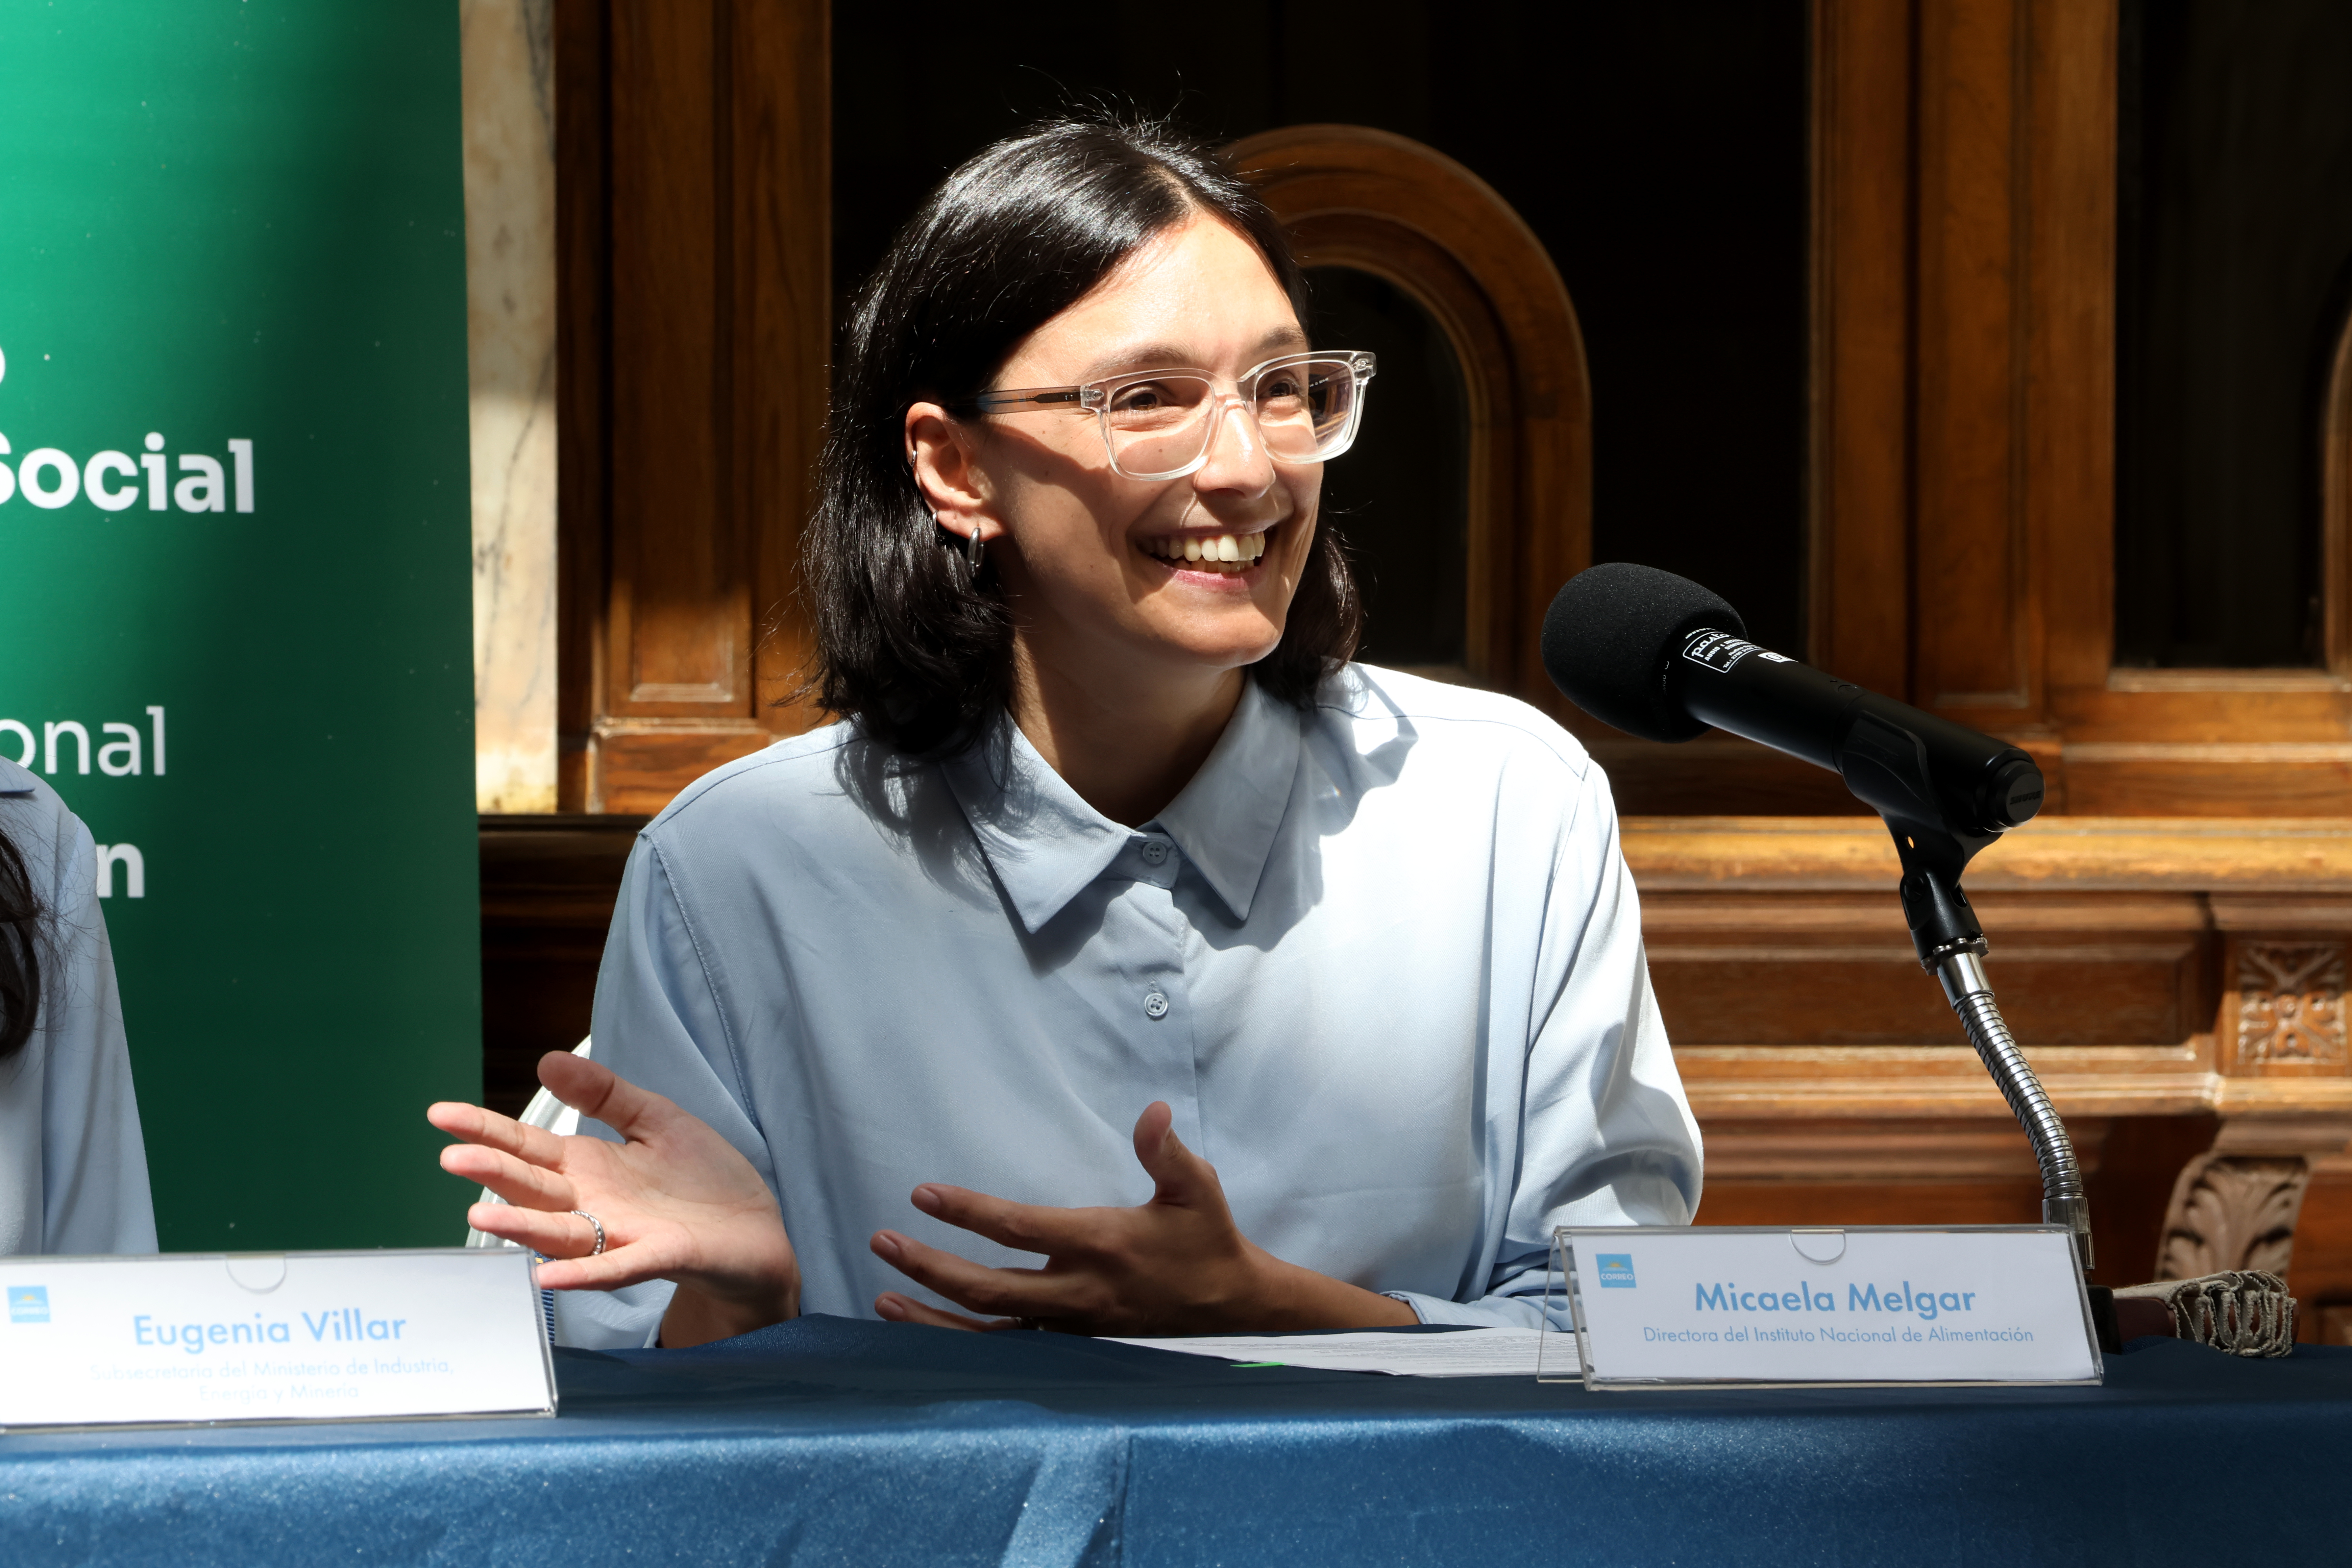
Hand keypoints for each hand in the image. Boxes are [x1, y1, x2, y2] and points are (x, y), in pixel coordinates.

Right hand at [428, 1052, 798, 1346]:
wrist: (755, 1229)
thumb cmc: (703, 1179)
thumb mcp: (655, 1120)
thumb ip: (604, 1094)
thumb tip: (548, 1059)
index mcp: (589, 1167)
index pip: (527, 1146)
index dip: (485, 1129)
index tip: (440, 1113)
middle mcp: (593, 1205)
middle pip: (533, 1187)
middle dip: (493, 1173)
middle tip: (450, 1157)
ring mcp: (622, 1235)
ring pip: (561, 1232)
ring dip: (522, 1225)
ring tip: (479, 1215)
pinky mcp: (660, 1257)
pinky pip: (614, 1267)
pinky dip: (583, 1272)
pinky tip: (549, 1276)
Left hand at [869, 1102, 1416, 1335]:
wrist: (1232, 1311)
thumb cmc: (1207, 1241)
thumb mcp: (1196, 1189)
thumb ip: (1167, 1151)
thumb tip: (1152, 1111)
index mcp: (1099, 1245)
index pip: (1019, 1228)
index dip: (968, 1212)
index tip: (924, 1194)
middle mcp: (1076, 1292)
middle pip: (987, 1289)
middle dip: (930, 1267)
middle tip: (882, 1242)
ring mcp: (1069, 1328)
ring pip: (988, 1334)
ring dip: (933, 1319)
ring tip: (884, 1302)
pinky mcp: (1070, 1348)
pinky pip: (1006, 1353)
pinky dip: (962, 1347)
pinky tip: (927, 1335)